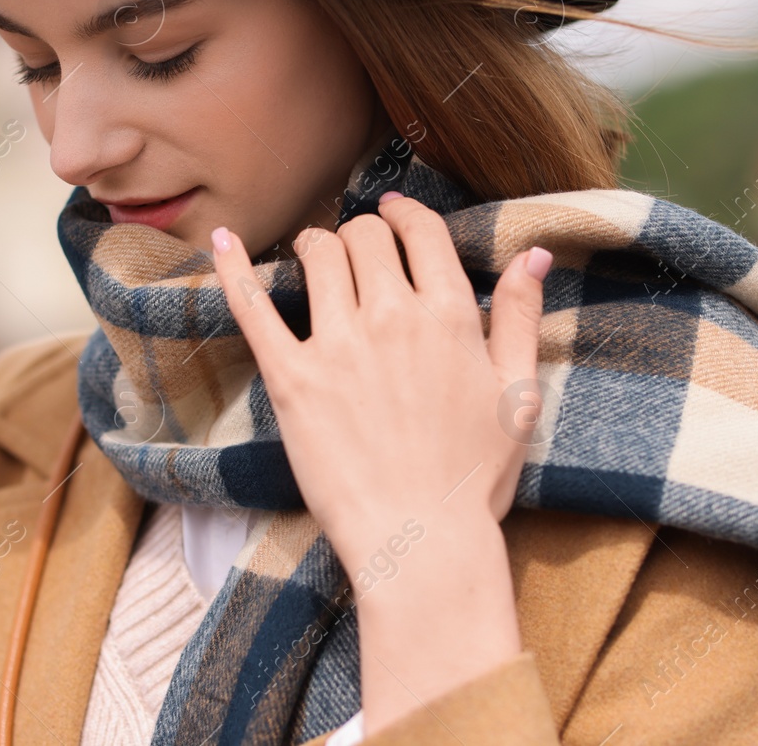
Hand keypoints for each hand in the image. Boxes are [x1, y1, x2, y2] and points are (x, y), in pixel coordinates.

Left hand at [212, 193, 551, 731]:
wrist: (423, 544)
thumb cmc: (475, 479)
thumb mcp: (519, 396)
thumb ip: (520, 318)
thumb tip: (534, 255)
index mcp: (451, 317)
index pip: (421, 232)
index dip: (405, 214)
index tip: (392, 214)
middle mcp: (394, 317)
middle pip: (366, 236)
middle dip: (362, 235)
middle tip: (357, 253)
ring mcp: (339, 346)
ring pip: (318, 254)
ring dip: (316, 245)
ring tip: (313, 257)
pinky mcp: (292, 379)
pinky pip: (254, 307)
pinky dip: (235, 268)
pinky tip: (223, 242)